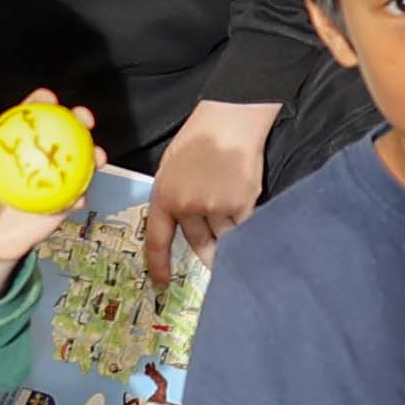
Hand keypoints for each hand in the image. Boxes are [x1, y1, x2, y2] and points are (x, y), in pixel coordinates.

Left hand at [144, 95, 270, 284]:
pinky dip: (246, 226)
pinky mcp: (243, 204)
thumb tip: (180, 225)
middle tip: (212, 253)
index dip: (159, 265)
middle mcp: (189, 207)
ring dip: (228, 236)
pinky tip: (246, 211)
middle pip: (197, 243)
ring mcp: (217, 207)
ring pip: (223, 237)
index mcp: (165, 197)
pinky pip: (243, 227)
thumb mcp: (170, 168)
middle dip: (205, 249)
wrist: (230, 120)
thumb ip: (172, 198)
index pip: (158, 241)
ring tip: (234, 219)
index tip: (163, 283)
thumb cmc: (198, 138)